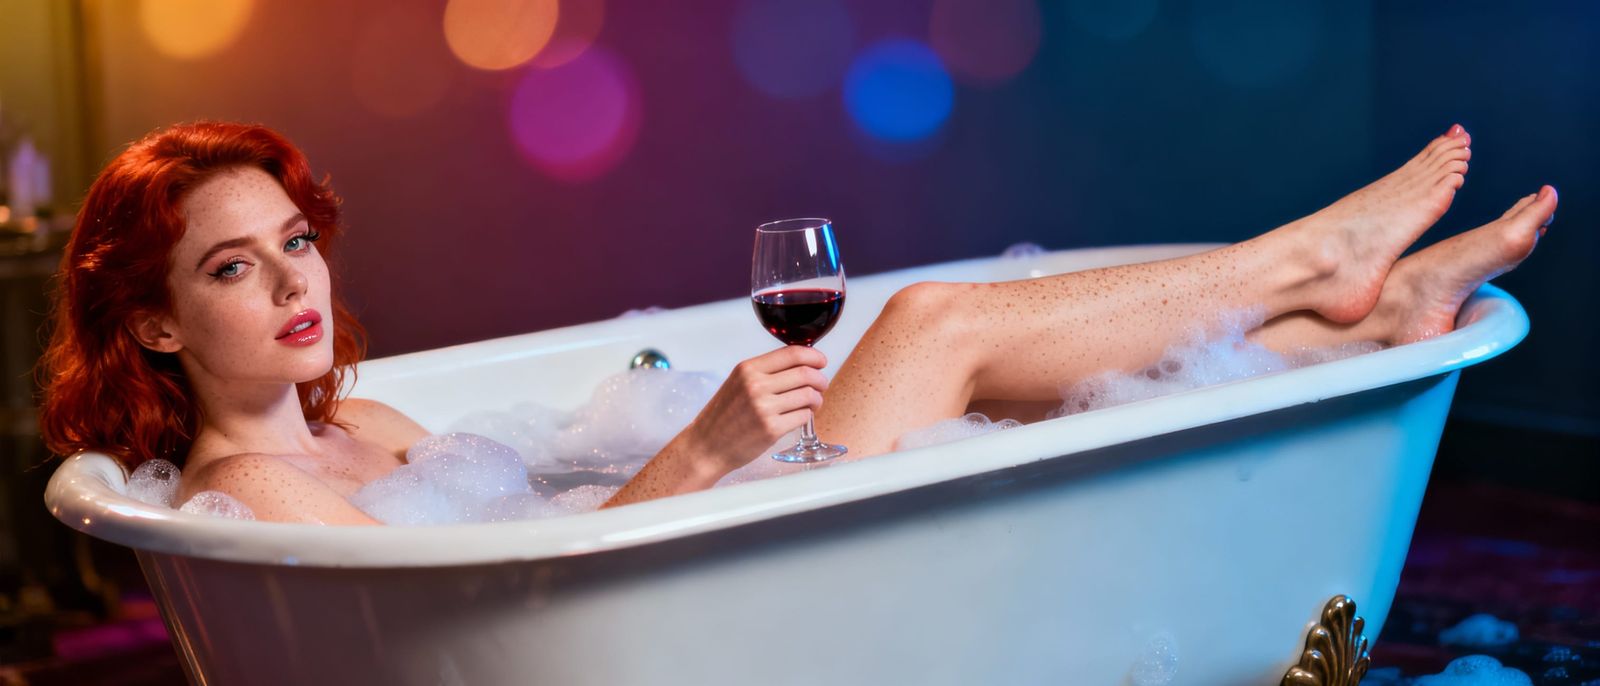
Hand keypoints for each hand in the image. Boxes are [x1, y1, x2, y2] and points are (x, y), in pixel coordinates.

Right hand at [685, 346, 829, 474]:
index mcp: (748, 369)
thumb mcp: (738, 383)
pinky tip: (800, 417)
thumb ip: (764, 371)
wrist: (707, 446)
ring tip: (812, 403)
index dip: (814, 356)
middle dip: (821, 379)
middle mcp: (756, 385)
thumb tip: (801, 364)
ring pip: (809, 395)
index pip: (792, 353)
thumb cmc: (724, 416)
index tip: (821, 361)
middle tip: (822, 385)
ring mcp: (764, 408)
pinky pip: (803, 416)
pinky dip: (808, 416)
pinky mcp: (772, 429)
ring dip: (817, 399)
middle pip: (805, 373)